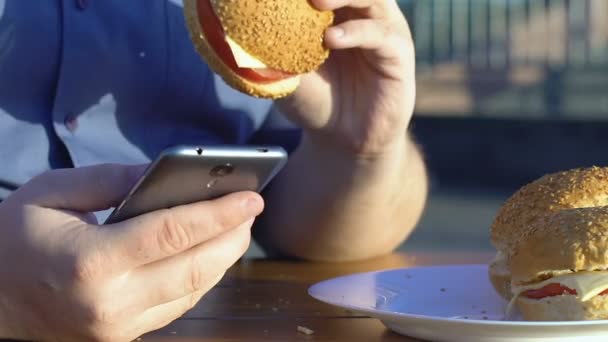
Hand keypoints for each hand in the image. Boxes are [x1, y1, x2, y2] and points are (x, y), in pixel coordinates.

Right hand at [0, 164, 262, 341]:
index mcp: (90, 261)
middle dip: (231, 238)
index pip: (172, 233)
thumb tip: (168, 171)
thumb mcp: (52, 193)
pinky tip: (211, 256)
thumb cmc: (12, 238)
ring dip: (222, 260)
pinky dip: (199, 280)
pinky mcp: (122, 338)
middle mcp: (111, 303)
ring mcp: (119, 328)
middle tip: (253, 210)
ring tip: (239, 228)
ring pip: (191, 294)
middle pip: (193, 269)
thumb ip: (113, 180)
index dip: (218, 214)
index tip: (252, 197)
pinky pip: (175, 307)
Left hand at [276, 0, 414, 157]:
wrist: (344, 140)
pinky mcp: (398, 51)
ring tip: (316, 1)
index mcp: (334, 9)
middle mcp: (360, 11)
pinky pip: (380, 34)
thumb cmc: (316, 100)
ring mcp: (382, 27)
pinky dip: (356, 32)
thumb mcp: (285, 75)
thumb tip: (227, 35)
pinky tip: (332, 40)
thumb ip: (267, 52)